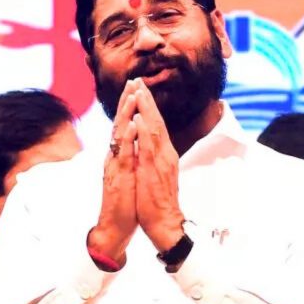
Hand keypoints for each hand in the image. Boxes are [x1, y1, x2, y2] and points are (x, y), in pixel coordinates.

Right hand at [87, 81, 139, 263]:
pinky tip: (132, 125)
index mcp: (119, 156)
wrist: (114, 227)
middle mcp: (114, 157)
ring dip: (125, 114)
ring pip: (119, 136)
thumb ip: (129, 157)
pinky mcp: (117, 178)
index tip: (136, 86)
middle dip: (126, 102)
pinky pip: (123, 155)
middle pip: (119, 124)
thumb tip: (135, 142)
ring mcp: (115, 166)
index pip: (124, 125)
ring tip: (132, 95)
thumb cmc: (124, 202)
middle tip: (133, 80)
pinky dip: (127, 138)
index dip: (129, 106)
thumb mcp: (129, 174)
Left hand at [132, 81, 184, 251]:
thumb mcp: (156, 175)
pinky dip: (143, 131)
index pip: (156, 125)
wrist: (165, 223)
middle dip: (147, 100)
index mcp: (164, 155)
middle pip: (156, 121)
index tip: (140, 89)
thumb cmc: (158, 202)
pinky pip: (149, 147)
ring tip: (138, 90)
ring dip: (145, 108)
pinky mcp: (154, 171)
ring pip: (154, 129)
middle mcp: (165, 154)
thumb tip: (147, 145)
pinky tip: (138, 118)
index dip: (148, 106)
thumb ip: (153, 158)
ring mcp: (161, 161)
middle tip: (138, 80)